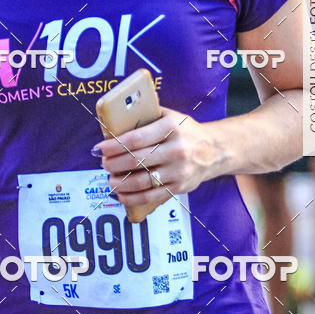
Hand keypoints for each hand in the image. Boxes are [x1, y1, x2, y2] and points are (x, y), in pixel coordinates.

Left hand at [96, 107, 216, 222]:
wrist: (215, 150)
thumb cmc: (185, 131)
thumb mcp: (170, 116)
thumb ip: (147, 115)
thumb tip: (116, 117)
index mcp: (171, 128)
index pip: (136, 139)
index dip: (113, 145)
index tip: (100, 148)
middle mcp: (176, 149)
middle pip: (136, 160)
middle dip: (113, 164)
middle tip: (103, 163)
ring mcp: (179, 170)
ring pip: (142, 181)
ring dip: (120, 183)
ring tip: (110, 180)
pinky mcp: (180, 187)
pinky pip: (151, 197)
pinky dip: (132, 198)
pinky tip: (121, 194)